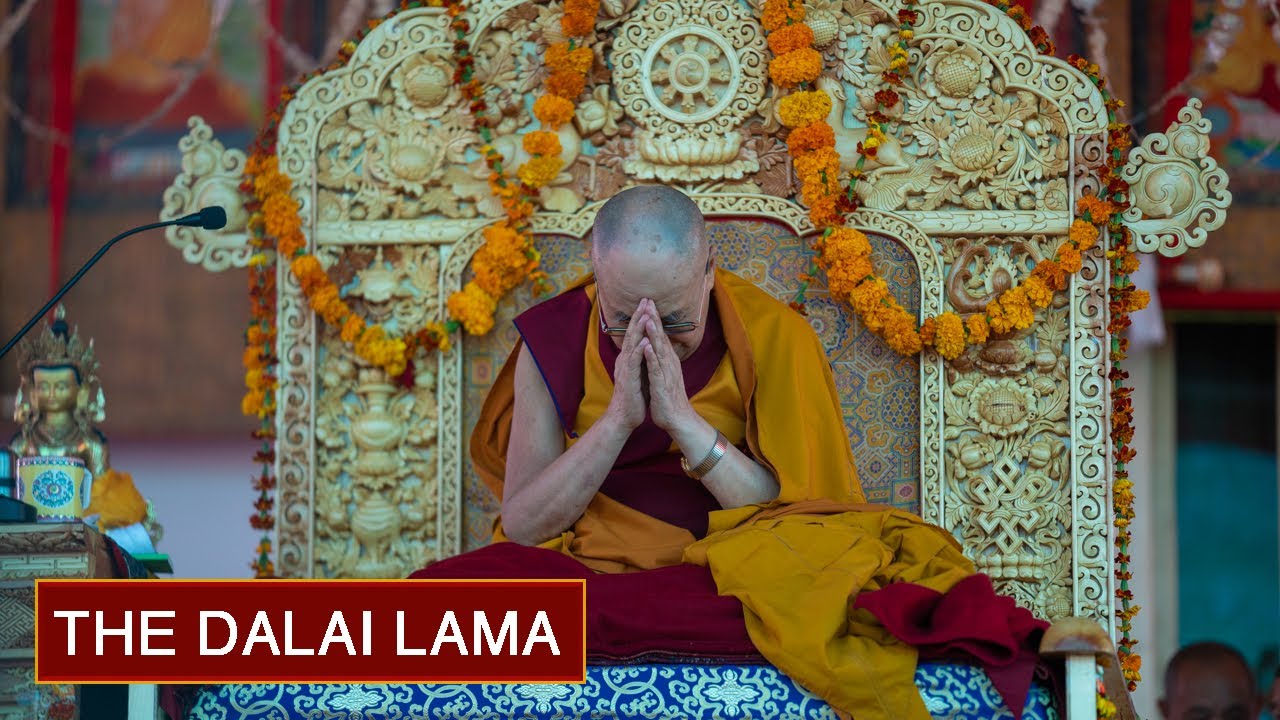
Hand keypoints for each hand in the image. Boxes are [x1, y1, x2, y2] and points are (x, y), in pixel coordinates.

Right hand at [603, 298, 648, 431]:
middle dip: (639, 316)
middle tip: (645, 299)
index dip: (640, 317)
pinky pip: (634, 363)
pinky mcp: (628, 379)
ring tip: (645, 313)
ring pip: (631, 344)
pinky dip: (639, 351)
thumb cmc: (634, 395)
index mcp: (629, 358)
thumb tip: (647, 345)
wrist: (624, 416)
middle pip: (631, 333)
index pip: (634, 333)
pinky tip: (644, 341)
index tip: (648, 303)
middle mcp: (625, 359)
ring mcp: (626, 368)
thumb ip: (641, 358)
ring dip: (638, 328)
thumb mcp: (639, 372)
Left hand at [639, 303, 694, 432]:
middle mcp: (669, 363)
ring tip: (648, 317)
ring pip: (660, 350)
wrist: (677, 419)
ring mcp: (666, 373)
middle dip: (654, 319)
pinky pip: (656, 369)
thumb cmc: (668, 397)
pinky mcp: (662, 385)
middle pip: (661, 337)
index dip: (654, 319)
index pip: (660, 335)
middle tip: (648, 301)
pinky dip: (652, 357)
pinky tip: (647, 346)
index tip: (648, 303)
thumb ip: (660, 360)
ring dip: (654, 333)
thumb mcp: (664, 374)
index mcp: (667, 360)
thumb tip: (656, 346)